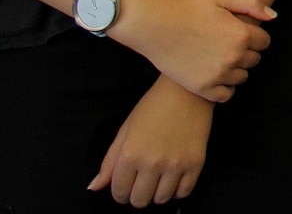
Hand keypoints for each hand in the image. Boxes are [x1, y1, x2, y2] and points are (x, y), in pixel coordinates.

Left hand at [88, 77, 214, 205]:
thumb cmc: (153, 107)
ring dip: (157, 194)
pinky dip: (177, 190)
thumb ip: (109, 162)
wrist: (187, 90)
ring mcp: (176, 164)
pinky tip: (174, 178)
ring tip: (159, 179)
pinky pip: (184, 192)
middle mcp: (152, 163)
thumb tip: (95, 186)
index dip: (120, 193)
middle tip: (142, 183)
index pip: (119, 192)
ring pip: (161, 199)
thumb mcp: (125, 130)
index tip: (125, 186)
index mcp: (130, 154)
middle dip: (137, 195)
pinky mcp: (196, 163)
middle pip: (140, 200)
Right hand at [115, 0, 273, 102]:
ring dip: (236, 68)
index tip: (240, 31)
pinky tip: (214, 74)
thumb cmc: (187, 6)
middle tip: (226, 42)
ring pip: (242, 77)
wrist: (153, 24)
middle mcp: (232, 57)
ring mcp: (217, 75)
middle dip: (246, 51)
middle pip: (254, 60)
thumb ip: (252, 3)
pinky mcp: (201, 88)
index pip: (264, 42)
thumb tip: (273, 17)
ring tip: (218, 56)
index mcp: (241, 34)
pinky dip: (224, 86)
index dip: (254, 35)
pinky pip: (225, 94)